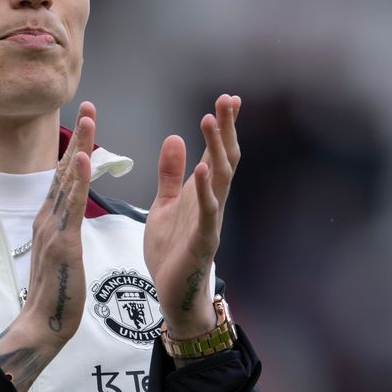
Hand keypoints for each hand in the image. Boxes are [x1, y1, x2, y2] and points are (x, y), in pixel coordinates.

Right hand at [0, 103, 95, 391]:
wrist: (42, 325)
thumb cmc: (54, 295)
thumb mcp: (59, 256)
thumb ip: (60, 233)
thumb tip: (64, 220)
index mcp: (48, 222)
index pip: (63, 179)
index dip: (74, 150)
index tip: (85, 125)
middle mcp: (47, 219)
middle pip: (64, 170)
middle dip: (78, 138)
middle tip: (89, 107)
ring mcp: (52, 229)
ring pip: (67, 181)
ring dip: (79, 147)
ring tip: (89, 120)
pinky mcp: (62, 242)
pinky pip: (71, 205)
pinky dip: (77, 180)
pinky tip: (84, 158)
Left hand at [144, 94, 240, 341]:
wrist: (172, 292)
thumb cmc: (171, 250)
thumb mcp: (164, 204)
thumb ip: (169, 174)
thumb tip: (174, 137)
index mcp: (202, 192)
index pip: (216, 152)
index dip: (222, 127)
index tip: (228, 99)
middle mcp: (212, 201)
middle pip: (225, 158)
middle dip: (226, 129)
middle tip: (227, 100)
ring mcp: (210, 220)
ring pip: (221, 179)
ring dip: (217, 149)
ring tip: (210, 121)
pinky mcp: (203, 240)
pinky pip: (208, 212)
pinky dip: (207, 190)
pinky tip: (204, 169)